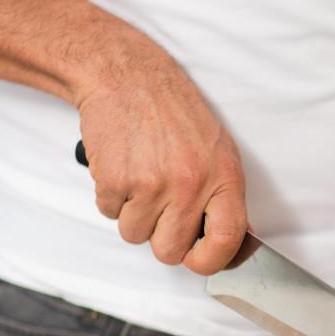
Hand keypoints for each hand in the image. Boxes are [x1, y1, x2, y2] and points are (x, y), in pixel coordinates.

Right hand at [76, 49, 247, 275]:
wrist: (127, 75)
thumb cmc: (173, 111)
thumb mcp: (217, 149)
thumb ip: (222, 195)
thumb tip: (226, 241)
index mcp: (224, 177)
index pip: (226, 242)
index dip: (209, 260)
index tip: (197, 257)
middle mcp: (191, 184)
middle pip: (170, 251)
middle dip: (160, 236)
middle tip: (159, 206)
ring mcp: (151, 184)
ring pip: (135, 235)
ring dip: (132, 213)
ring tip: (141, 176)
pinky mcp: (115, 179)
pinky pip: (108, 213)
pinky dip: (110, 196)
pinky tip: (122, 166)